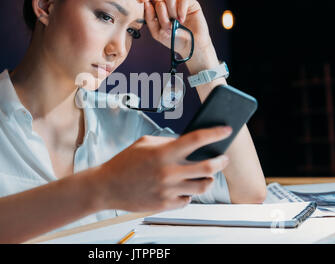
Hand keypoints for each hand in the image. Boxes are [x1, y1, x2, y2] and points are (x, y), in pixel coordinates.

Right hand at [97, 126, 231, 212]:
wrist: (107, 187)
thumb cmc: (125, 162)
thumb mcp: (145, 143)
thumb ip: (168, 141)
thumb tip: (189, 143)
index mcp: (163, 152)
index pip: (196, 139)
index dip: (215, 133)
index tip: (227, 130)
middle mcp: (168, 171)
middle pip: (208, 167)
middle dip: (221, 161)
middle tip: (224, 158)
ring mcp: (168, 190)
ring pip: (203, 186)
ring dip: (208, 179)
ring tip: (205, 175)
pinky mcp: (165, 204)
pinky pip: (188, 199)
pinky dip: (189, 193)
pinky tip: (184, 187)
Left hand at [138, 0, 213, 59]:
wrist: (190, 46)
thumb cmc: (173, 40)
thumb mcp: (157, 32)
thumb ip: (150, 18)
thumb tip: (146, 3)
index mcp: (159, 12)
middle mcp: (168, 6)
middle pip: (159, 1)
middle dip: (162, 16)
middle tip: (168, 27)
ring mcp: (179, 4)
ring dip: (171, 13)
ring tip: (177, 24)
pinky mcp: (191, 3)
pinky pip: (182, 0)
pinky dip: (181, 11)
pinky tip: (183, 20)